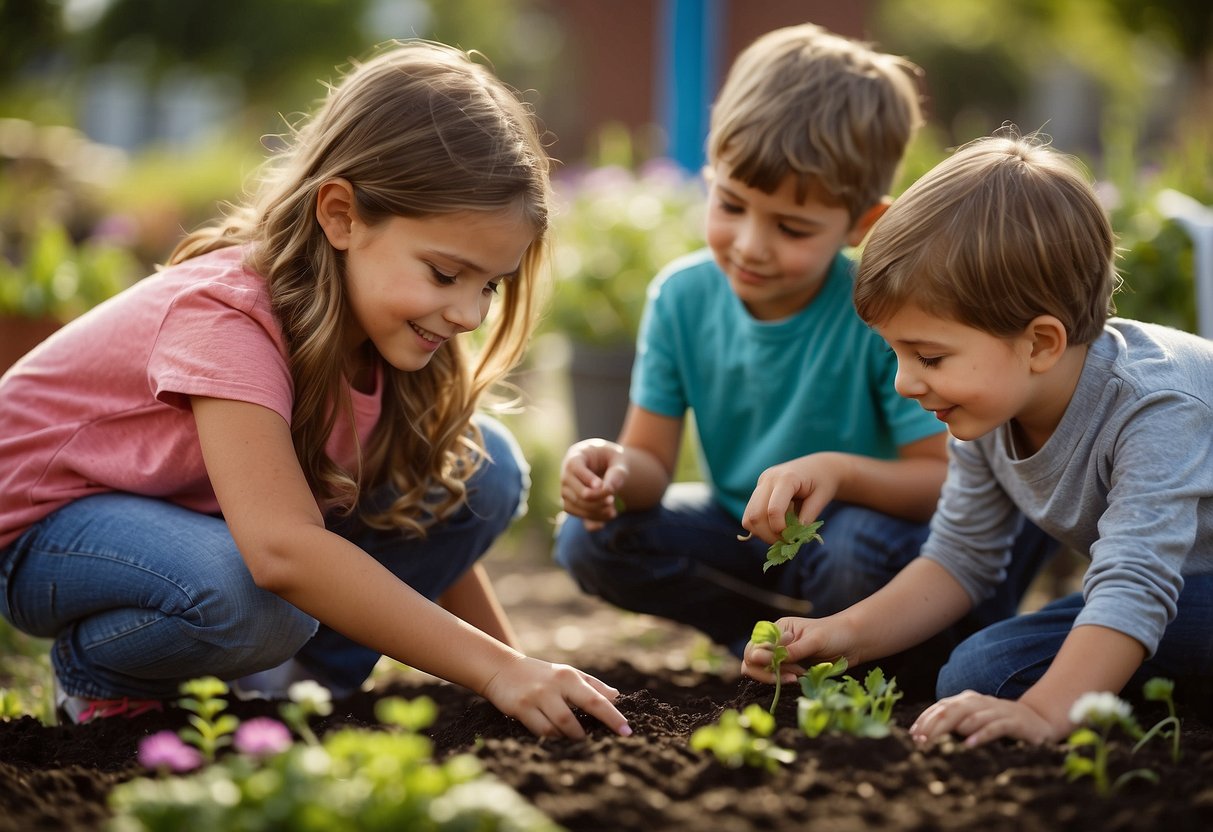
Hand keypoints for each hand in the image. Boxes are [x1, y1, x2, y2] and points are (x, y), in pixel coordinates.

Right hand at [481, 655, 631, 738]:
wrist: (503, 669)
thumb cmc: (542, 674)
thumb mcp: (568, 673)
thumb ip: (593, 685)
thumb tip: (617, 696)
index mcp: (569, 677)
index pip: (596, 699)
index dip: (612, 716)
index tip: (627, 731)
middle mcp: (554, 686)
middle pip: (576, 716)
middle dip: (587, 734)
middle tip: (598, 744)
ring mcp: (536, 697)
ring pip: (558, 727)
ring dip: (570, 738)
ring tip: (576, 740)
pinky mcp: (521, 708)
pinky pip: (541, 731)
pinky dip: (553, 738)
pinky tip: (558, 740)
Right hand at [560, 438, 627, 530]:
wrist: (605, 465)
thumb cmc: (611, 458)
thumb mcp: (619, 459)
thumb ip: (617, 472)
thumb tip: (608, 489)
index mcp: (575, 456)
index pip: (575, 467)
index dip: (587, 478)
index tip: (603, 487)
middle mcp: (566, 475)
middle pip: (575, 491)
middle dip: (596, 498)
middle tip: (612, 499)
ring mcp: (566, 491)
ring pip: (575, 506)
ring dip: (595, 511)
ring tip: (613, 510)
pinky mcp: (571, 504)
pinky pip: (579, 515)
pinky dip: (594, 518)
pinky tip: (610, 515)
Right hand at [741, 453, 848, 542]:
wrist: (817, 466)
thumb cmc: (823, 481)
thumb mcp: (822, 498)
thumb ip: (808, 517)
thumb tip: (794, 537)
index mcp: (786, 478)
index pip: (773, 510)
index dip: (779, 529)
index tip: (791, 538)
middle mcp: (768, 479)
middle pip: (755, 515)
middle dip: (768, 535)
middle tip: (786, 542)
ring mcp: (761, 483)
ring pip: (748, 517)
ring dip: (761, 532)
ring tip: (780, 535)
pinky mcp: (758, 490)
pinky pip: (750, 514)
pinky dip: (760, 526)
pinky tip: (775, 527)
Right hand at [741, 615, 854, 683]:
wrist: (854, 643)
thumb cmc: (835, 635)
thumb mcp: (813, 641)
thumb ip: (789, 651)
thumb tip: (758, 657)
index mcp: (777, 629)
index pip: (754, 646)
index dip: (762, 659)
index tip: (780, 664)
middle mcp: (774, 642)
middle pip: (751, 661)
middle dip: (767, 671)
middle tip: (791, 675)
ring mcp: (780, 657)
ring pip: (761, 672)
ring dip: (776, 677)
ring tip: (798, 676)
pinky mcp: (789, 669)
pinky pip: (775, 678)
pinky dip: (783, 680)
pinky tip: (800, 678)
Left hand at [909, 691, 1059, 747]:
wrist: (1039, 720)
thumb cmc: (1000, 722)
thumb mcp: (975, 720)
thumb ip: (955, 722)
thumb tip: (927, 734)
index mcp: (968, 700)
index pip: (941, 707)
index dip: (925, 720)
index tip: (912, 735)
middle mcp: (980, 702)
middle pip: (951, 710)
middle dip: (932, 725)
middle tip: (920, 741)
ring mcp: (997, 710)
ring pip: (969, 716)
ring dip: (951, 729)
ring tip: (936, 742)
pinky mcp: (1013, 722)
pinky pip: (994, 727)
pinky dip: (980, 734)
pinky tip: (969, 744)